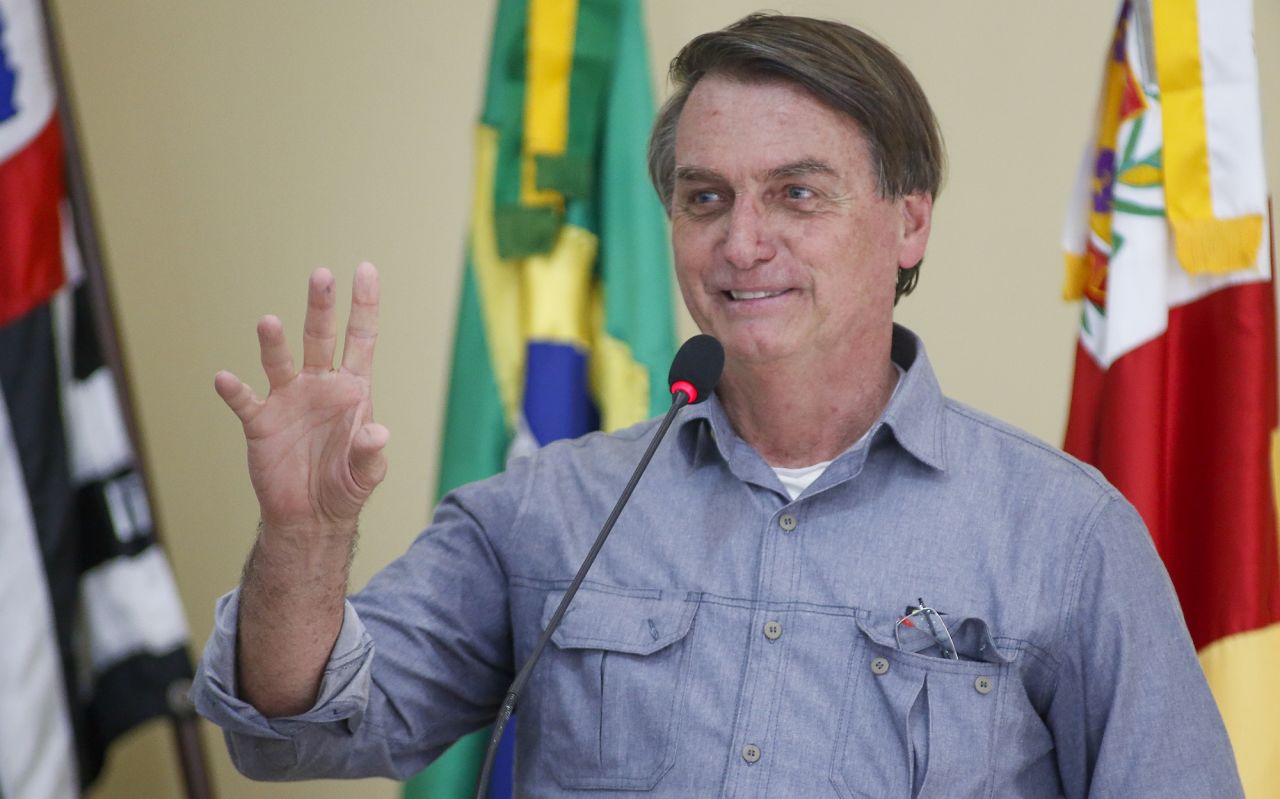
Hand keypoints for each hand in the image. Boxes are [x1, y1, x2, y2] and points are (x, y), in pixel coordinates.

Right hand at [214, 263, 387, 536]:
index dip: (364, 305)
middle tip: (321, 275)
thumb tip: (377, 433)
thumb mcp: (366, 474)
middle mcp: (319, 385)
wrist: (309, 517)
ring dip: (273, 342)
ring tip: (268, 323)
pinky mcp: (261, 422)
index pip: (361, 338)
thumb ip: (370, 453)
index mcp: (353, 390)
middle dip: (321, 306)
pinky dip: (234, 390)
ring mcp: (288, 400)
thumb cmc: (345, 487)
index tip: (365, 269)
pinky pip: (245, 401)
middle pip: (320, 337)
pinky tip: (225, 379)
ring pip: (281, 360)